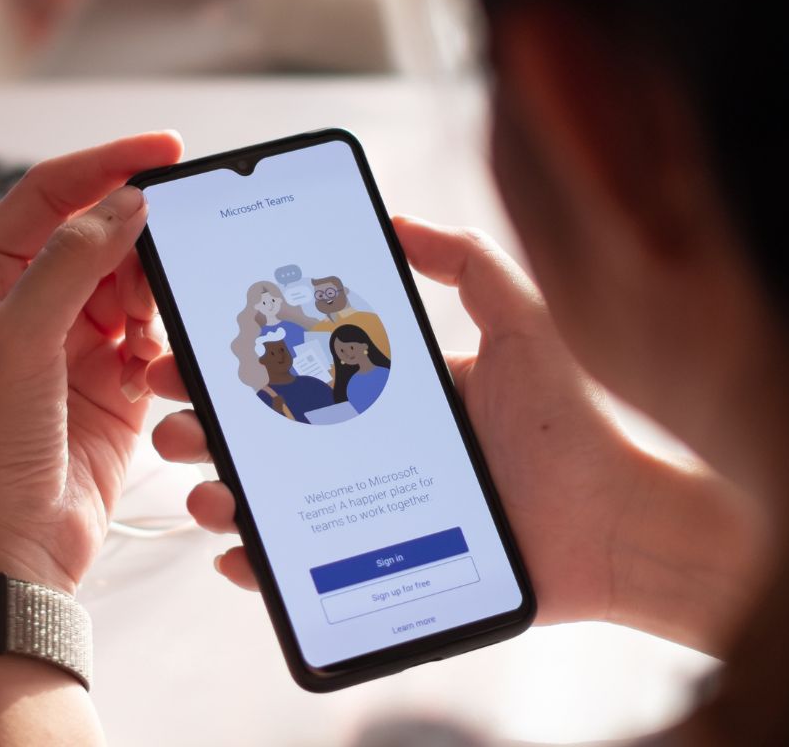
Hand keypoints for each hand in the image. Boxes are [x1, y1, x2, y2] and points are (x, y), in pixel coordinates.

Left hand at [0, 132, 181, 595]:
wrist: (6, 554)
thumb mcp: (18, 340)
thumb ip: (73, 262)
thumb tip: (124, 203)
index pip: (49, 194)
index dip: (106, 165)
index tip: (165, 149)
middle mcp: (24, 306)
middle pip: (99, 237)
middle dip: (140, 241)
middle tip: (181, 241)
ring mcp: (70, 346)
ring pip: (133, 288)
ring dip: (152, 298)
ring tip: (154, 326)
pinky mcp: (112, 387)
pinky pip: (151, 340)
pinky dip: (160, 347)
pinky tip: (148, 371)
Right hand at [149, 217, 761, 649]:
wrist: (617, 523)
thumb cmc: (573, 423)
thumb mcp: (517, 322)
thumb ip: (465, 261)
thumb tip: (395, 215)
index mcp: (389, 393)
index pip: (293, 371)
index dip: (235, 362)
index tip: (188, 347)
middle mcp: (368, 451)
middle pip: (266, 436)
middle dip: (206, 427)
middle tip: (172, 422)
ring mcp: (366, 511)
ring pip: (272, 503)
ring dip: (221, 495)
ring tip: (201, 489)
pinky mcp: (376, 572)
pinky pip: (301, 573)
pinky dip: (257, 567)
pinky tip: (234, 553)